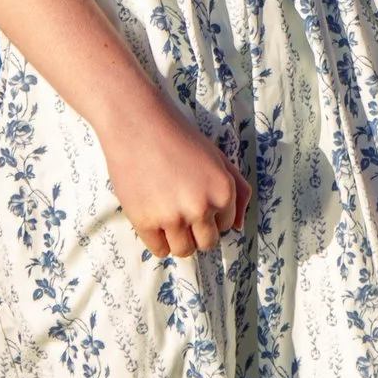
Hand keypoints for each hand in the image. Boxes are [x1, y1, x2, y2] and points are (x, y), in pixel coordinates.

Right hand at [98, 94, 250, 258]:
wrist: (139, 127)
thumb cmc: (180, 139)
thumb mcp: (218, 159)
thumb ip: (237, 191)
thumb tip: (238, 227)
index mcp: (223, 192)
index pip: (226, 225)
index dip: (213, 216)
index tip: (198, 202)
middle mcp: (202, 208)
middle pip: (207, 243)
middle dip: (199, 233)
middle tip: (185, 215)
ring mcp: (173, 217)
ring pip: (184, 251)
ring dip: (180, 240)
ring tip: (171, 219)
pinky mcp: (145, 222)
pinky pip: (159, 250)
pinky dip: (159, 242)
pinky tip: (155, 222)